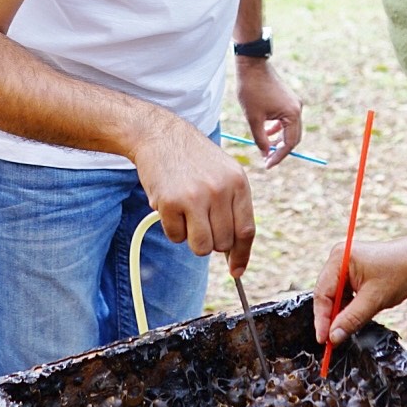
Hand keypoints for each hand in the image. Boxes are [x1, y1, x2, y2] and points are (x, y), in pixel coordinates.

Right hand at [134, 113, 255, 276]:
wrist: (160, 135)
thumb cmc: (195, 159)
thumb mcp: (225, 173)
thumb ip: (234, 207)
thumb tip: (235, 253)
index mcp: (238, 182)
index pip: (246, 230)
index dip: (242, 255)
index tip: (237, 271)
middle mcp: (219, 190)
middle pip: (222, 243)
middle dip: (212, 241)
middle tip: (200, 222)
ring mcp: (194, 197)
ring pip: (201, 247)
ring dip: (193, 239)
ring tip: (187, 217)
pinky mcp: (170, 203)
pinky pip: (176, 237)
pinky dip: (173, 229)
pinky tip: (171, 207)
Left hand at [235, 58, 302, 168]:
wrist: (252, 65)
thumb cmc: (251, 90)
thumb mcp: (253, 118)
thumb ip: (260, 139)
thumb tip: (265, 154)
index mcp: (292, 114)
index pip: (289, 143)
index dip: (278, 156)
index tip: (267, 165)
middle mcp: (297, 109)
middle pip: (293, 138)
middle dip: (280, 150)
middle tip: (266, 159)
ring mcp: (294, 103)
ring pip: (290, 129)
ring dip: (278, 139)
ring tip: (264, 145)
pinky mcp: (288, 100)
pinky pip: (286, 120)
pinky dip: (277, 128)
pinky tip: (266, 131)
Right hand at [313, 237, 406, 348]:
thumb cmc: (399, 272)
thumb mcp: (374, 300)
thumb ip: (351, 319)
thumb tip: (333, 337)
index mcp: (339, 258)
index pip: (322, 293)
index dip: (321, 319)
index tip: (323, 340)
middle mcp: (338, 258)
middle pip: (325, 293)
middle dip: (329, 317)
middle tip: (331, 340)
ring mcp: (344, 263)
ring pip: (334, 295)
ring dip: (339, 313)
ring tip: (344, 329)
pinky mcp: (351, 270)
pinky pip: (343, 292)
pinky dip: (347, 306)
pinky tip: (352, 317)